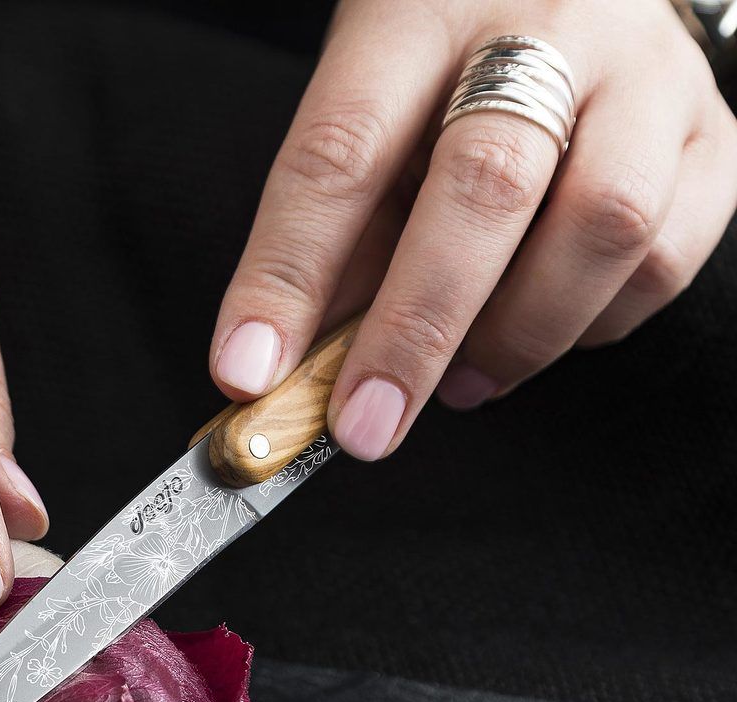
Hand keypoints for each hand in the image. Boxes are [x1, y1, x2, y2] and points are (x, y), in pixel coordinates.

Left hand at [211, 0, 736, 458]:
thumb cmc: (453, 67)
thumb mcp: (370, 116)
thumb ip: (334, 238)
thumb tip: (282, 371)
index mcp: (421, 14)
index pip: (341, 151)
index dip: (287, 275)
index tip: (248, 372)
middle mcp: (549, 26)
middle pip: (485, 185)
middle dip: (414, 331)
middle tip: (364, 424)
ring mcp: (648, 77)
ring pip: (602, 224)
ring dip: (518, 335)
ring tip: (463, 379)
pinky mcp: (713, 136)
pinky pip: (666, 258)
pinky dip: (592, 326)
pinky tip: (542, 329)